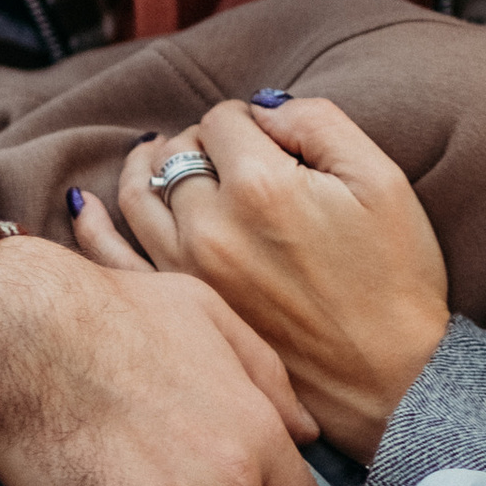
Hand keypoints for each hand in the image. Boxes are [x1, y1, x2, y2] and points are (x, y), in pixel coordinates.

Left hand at [76, 97, 449, 462]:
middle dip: (203, 144)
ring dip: (147, 166)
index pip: (224, 119)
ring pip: (137, 193)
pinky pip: (113, 258)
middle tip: (234, 158)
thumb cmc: (395, 278)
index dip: (249, 120)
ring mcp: (186, 271)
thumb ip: (318, 121)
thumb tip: (263, 106)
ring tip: (158, 157)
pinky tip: (90, 206)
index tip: (273, 139)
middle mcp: (211, 226)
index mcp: (262, 186)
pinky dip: (95, 225)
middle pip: (178, 151)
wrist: (391, 379)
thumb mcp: (381, 180)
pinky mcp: (179, 309)